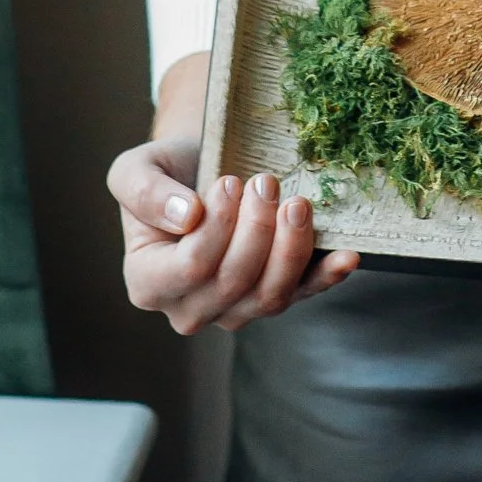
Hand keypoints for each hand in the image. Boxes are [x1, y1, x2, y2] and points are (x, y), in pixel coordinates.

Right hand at [109, 51, 359, 335]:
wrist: (197, 173)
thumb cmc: (165, 174)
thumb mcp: (135, 170)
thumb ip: (145, 192)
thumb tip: (186, 216)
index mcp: (148, 283)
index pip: (191, 267)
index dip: (218, 226)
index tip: (232, 181)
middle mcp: (190, 308)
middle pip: (234, 282)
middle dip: (257, 229)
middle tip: (266, 183)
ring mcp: (234, 311)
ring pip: (270, 296)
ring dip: (290, 248)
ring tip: (296, 203)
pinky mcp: (273, 297)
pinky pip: (302, 295)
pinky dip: (326, 277)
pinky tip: (346, 256)